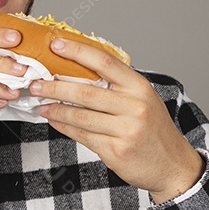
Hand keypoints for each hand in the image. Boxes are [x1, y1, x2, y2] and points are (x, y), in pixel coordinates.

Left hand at [30, 38, 203, 203]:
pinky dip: (64, 126)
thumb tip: (76, 70)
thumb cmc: (153, 128)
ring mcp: (126, 130)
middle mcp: (134, 106)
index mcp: (139, 86)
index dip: (77, 51)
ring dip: (56, 109)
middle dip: (55, 87)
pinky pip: (83, 135)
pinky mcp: (116, 151)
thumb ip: (116, 86)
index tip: (54, 44)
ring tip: (40, 103)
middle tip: (36, 83)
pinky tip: (53, 120)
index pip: (104, 62)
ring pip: (81, 116)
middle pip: (86, 92)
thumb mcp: (142, 99)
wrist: (173, 165)